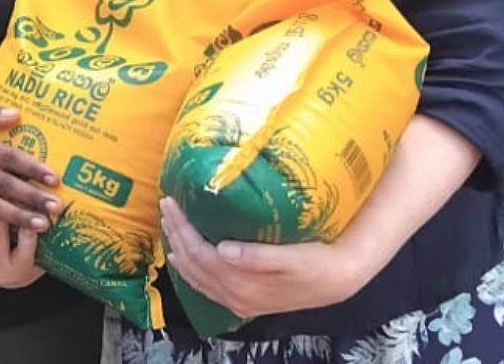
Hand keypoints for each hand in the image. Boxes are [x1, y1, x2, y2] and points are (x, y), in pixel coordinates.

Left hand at [161, 198, 369, 318]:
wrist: (337, 281)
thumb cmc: (316, 261)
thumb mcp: (291, 257)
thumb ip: (256, 257)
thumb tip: (222, 250)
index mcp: (242, 283)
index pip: (200, 252)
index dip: (182, 227)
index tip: (172, 202)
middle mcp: (235, 296)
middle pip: (194, 264)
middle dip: (176, 234)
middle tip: (166, 206)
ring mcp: (239, 301)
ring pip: (197, 278)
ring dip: (180, 252)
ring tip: (169, 229)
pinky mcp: (245, 301)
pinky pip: (208, 288)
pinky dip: (191, 273)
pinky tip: (185, 261)